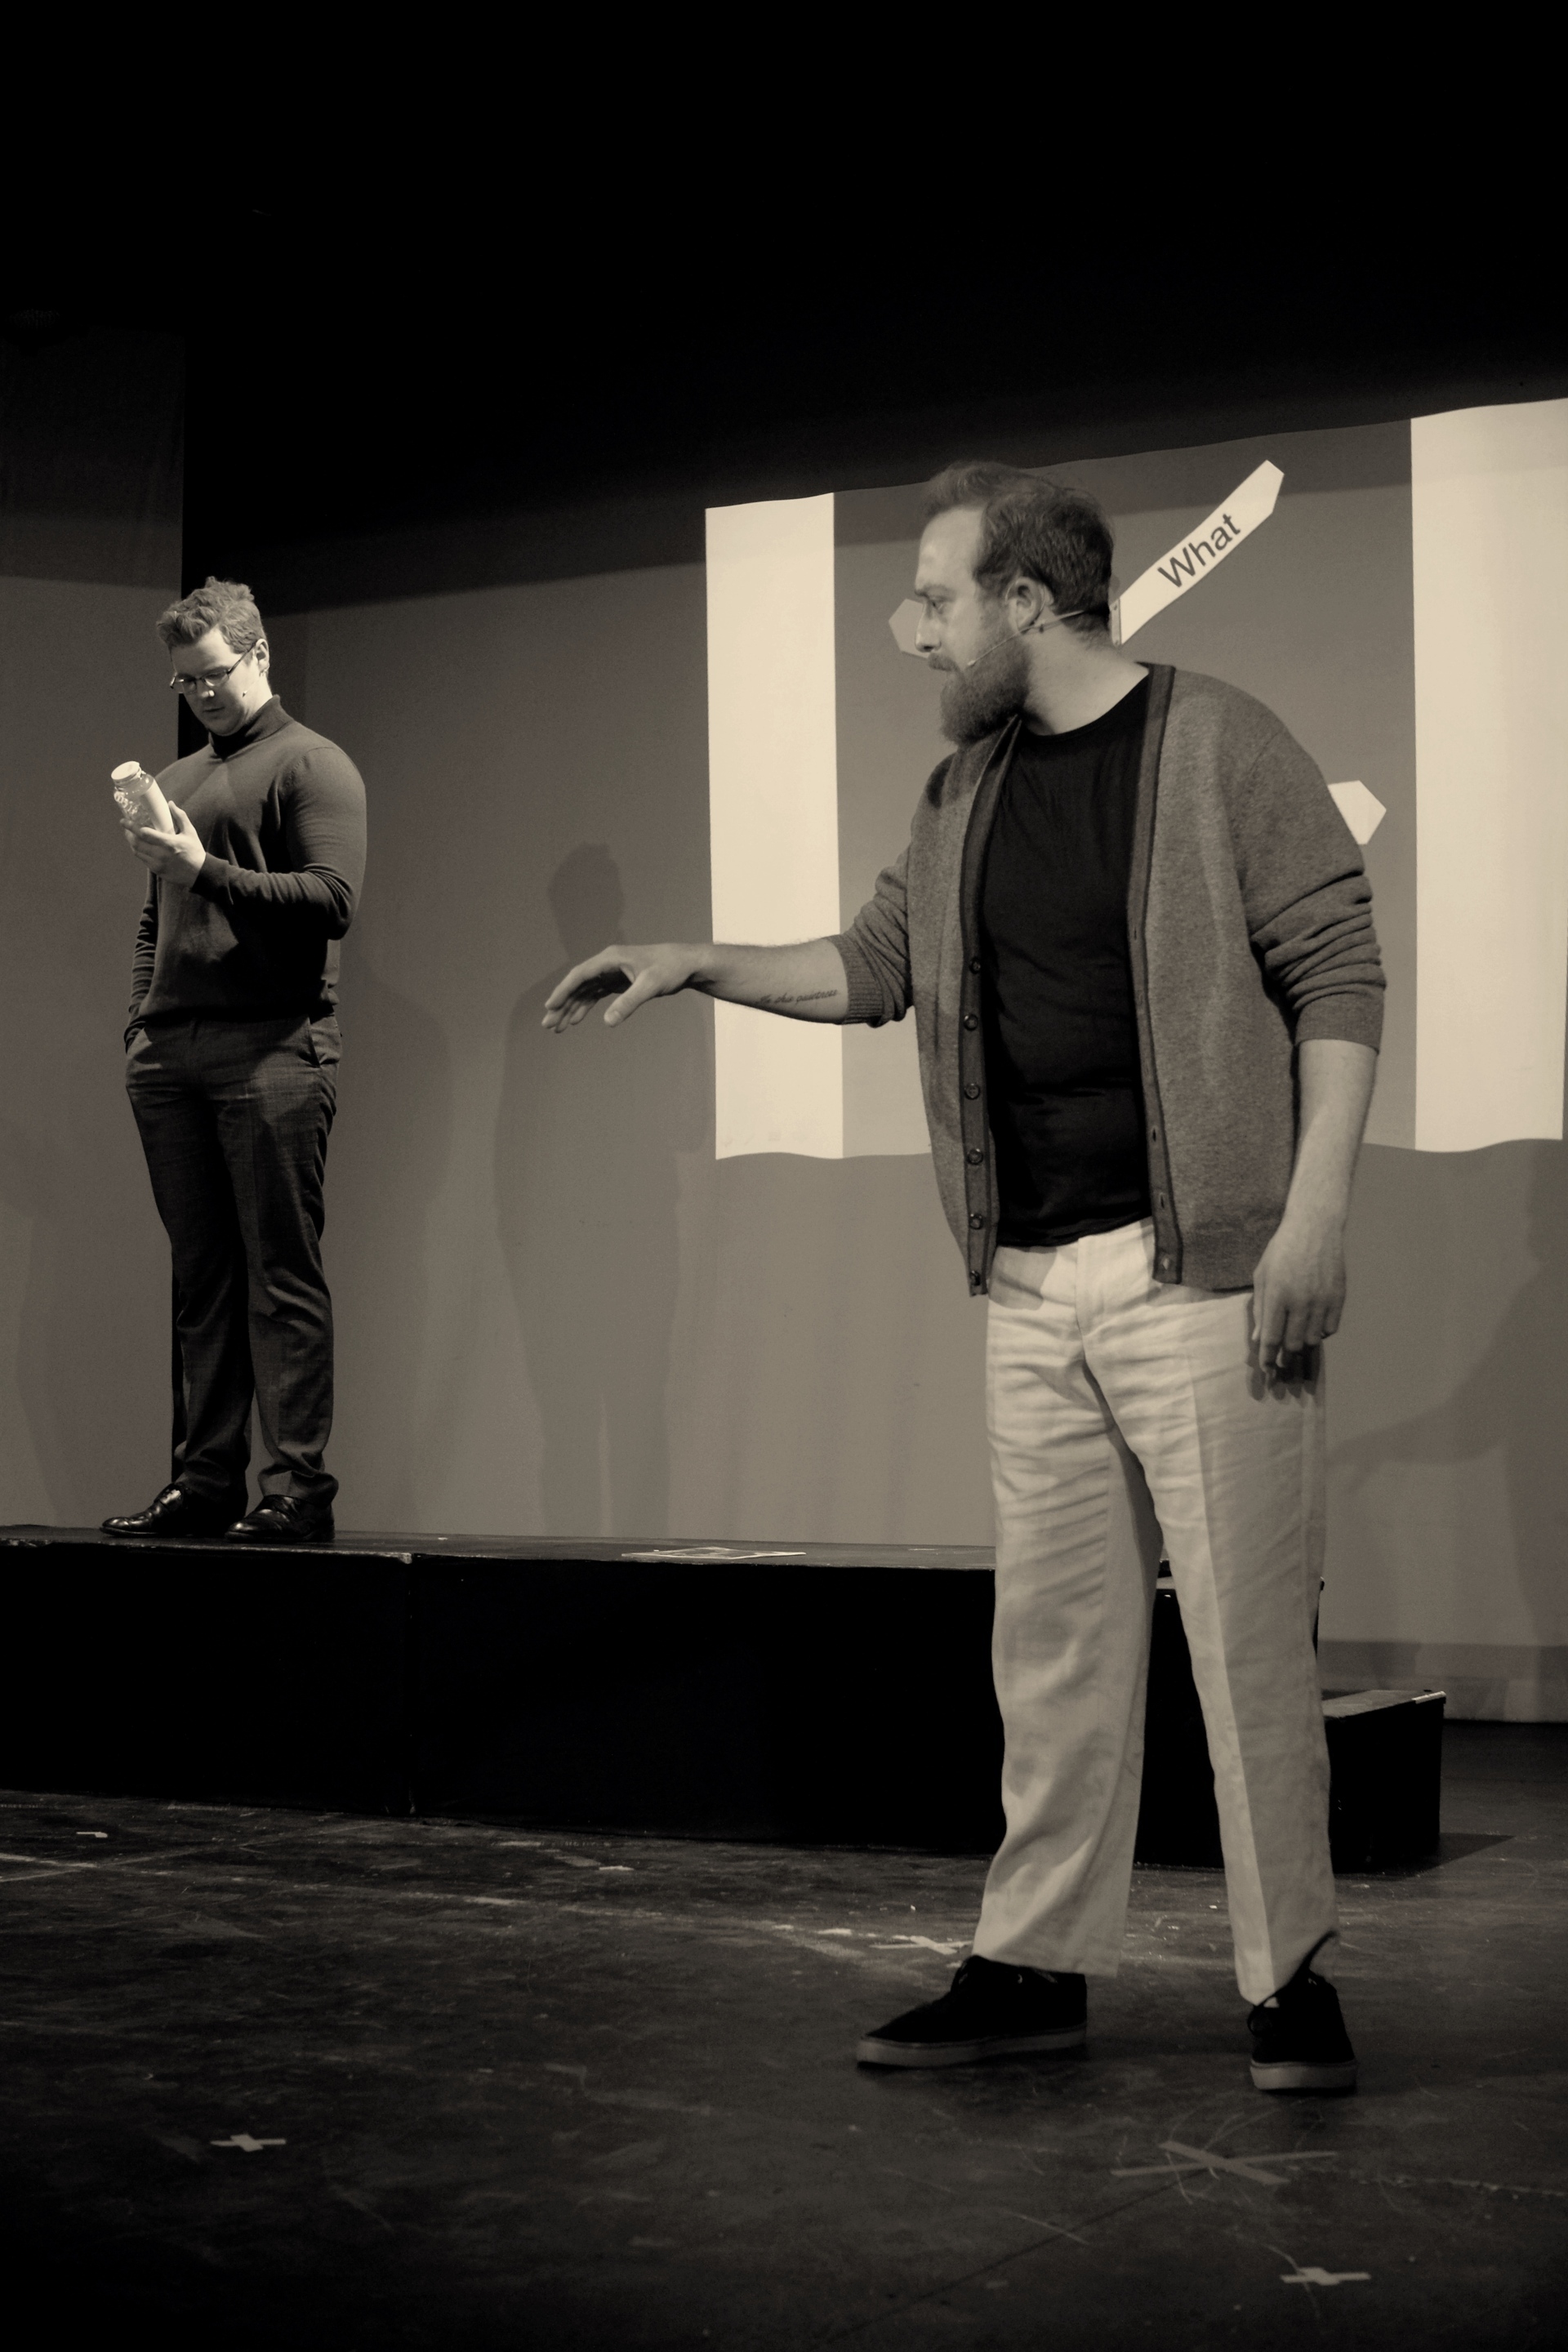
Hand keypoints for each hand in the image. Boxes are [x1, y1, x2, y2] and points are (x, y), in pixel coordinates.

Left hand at [125, 803, 204, 888]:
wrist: (200, 873)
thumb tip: (170, 803)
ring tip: (131, 836)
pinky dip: (139, 852)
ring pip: (137, 852)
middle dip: (128, 834)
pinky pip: (143, 860)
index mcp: (169, 843)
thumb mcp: (190, 832)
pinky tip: (140, 847)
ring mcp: (158, 864)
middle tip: (126, 828)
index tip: (124, 821)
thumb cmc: (195, 851)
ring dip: (132, 843)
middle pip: (136, 843)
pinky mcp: (157, 871)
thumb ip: (180, 816)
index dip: (131, 826)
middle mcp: (161, 855)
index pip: (144, 833)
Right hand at [541, 943, 706, 1032]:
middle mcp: (607, 964)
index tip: (550, 1007)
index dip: (563, 991)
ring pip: (584, 992)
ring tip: (557, 1028)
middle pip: (577, 985)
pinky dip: (585, 1007)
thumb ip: (629, 1004)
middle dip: (562, 1005)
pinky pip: (595, 995)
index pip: (579, 975)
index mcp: (610, 958)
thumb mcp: (650, 986)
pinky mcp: (618, 982)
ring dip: (571, 1008)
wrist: (687, 964)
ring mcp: (612, 973)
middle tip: (548, 1025)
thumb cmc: (670, 969)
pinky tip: (576, 1020)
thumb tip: (608, 1023)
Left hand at [1250, 1209, 1346, 1380]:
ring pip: (1312, 1340)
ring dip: (1302, 1347)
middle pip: (1293, 1345)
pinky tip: (1313, 1328)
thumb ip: (1261, 1309)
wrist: (1315, 1228)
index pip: (1272, 1338)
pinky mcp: (1338, 1298)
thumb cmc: (1282, 1250)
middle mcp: (1301, 1301)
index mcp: (1277, 1295)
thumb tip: (1259, 1340)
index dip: (1268, 1358)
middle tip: (1281, 1363)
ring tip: (1295, 1346)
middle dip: (1285, 1358)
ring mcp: (1322, 1300)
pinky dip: (1320, 1334)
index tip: (1266, 1369)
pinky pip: (1330, 1329)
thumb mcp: (1262, 1276)